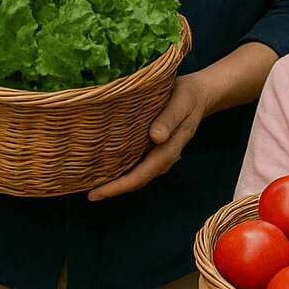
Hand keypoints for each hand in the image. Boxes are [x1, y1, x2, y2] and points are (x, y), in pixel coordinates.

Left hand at [89, 73, 206, 200]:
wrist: (200, 95)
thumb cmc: (186, 97)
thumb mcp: (180, 104)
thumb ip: (169, 120)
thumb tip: (156, 137)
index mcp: (169, 149)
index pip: (141, 175)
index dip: (118, 187)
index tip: (95, 193)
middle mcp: (165, 157)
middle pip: (138, 181)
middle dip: (114, 189)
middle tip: (89, 194)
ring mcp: (162, 155)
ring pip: (139, 175)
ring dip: (119, 182)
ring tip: (95, 184)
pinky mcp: (158, 149)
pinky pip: (141, 166)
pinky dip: (126, 171)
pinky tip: (111, 168)